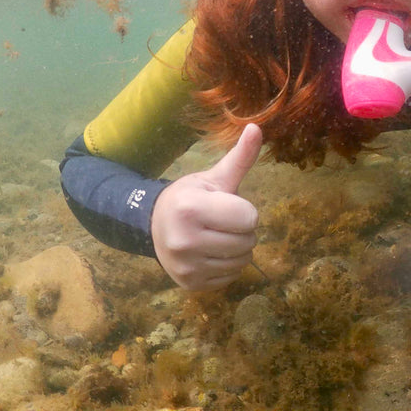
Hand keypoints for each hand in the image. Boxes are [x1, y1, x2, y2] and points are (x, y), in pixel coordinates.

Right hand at [152, 123, 261, 289]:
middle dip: (243, 230)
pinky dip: (228, 266)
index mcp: (191, 208)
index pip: (249, 218)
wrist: (154, 225)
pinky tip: (211, 253)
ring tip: (218, 236)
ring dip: (238, 249)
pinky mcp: (189, 284)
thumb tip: (256, 128)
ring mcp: (185, 266)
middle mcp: (184, 240)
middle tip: (222, 222)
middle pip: (248, 241)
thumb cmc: (191, 197)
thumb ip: (239, 157)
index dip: (244, 210)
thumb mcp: (214, 177)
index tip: (227, 205)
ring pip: (242, 262)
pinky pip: (231, 277)